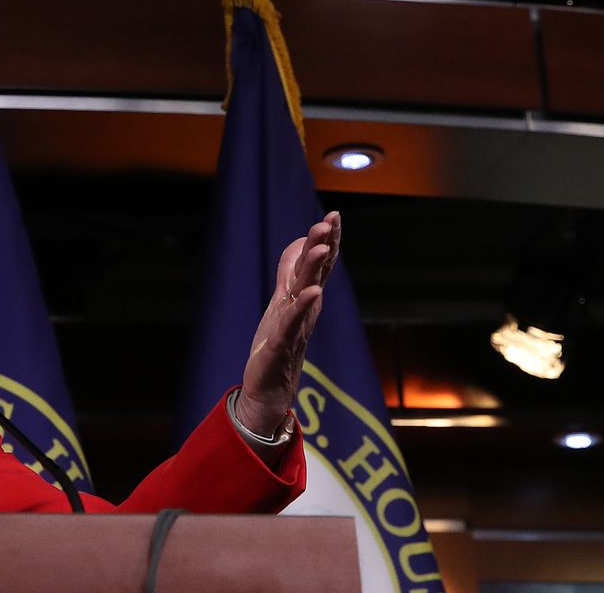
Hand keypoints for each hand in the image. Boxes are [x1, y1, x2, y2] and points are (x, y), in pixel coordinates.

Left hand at [239, 211, 341, 436]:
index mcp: (303, 298)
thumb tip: (300, 241)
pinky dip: (301, 307)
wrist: (269, 390)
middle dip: (324, 246)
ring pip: (305, 293)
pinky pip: (291, 323)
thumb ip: (291, 272)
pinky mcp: (280, 345)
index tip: (335, 214)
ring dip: (313, 270)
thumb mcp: (282, 301)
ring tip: (321, 248)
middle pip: (316, 273)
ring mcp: (294, 327)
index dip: (327, 241)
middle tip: (331, 220)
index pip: (320, 265)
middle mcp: (304, 310)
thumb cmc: (277, 344)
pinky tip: (311, 292)